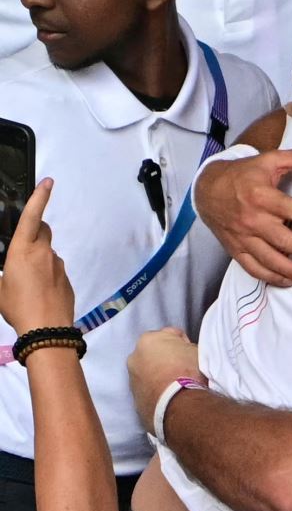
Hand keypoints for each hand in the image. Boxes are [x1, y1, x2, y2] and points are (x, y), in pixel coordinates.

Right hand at [0, 180, 73, 330]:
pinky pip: (54, 269)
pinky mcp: (67, 279)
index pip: (31, 217)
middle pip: (42, 231)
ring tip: (26, 280)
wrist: (47, 329)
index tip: (48, 181)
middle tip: (21, 245)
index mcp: (23, 251)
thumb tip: (10, 269)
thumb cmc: (17, 307)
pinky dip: (46, 273)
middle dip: (34, 230)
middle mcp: (44, 253)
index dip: (39, 198)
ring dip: (38, 257)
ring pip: (48, 252)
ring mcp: (58, 265)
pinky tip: (38, 291)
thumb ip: (3, 273)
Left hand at [127, 327, 203, 429]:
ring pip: (149, 373)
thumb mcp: (195, 349)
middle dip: (167, 359)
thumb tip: (185, 352)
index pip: (171, 334)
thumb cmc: (189, 372)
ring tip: (177, 385)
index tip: (192, 354)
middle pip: (155, 354)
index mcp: (148, 340)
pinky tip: (171, 396)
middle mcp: (134, 358)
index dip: (184, 344)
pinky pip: (149, 390)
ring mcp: (132, 380)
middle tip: (184, 368)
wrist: (179, 404)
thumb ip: (185, 346)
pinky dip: (157, 391)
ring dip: (160, 376)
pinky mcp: (134, 399)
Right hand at [197, 150, 291, 286]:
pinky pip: (253, 268)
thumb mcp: (267, 161)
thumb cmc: (242, 175)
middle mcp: (253, 220)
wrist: (206, 189)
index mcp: (262, 197)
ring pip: (269, 259)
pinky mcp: (235, 248)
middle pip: (284, 241)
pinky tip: (288, 282)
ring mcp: (243, 237)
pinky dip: (270, 278)